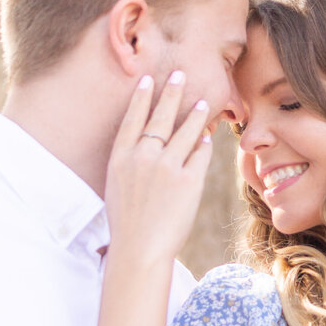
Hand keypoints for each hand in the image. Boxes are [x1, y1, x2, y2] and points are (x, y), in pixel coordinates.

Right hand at [103, 71, 212, 264]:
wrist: (139, 250)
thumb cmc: (127, 224)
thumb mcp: (117, 187)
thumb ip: (131, 164)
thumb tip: (151, 144)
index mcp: (121, 158)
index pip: (133, 118)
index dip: (142, 97)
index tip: (148, 80)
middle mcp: (143, 157)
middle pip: (160, 117)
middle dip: (171, 93)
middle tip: (181, 74)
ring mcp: (167, 167)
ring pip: (186, 131)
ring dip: (196, 114)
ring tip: (204, 103)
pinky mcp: (189, 180)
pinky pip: (201, 153)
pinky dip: (205, 144)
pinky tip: (208, 137)